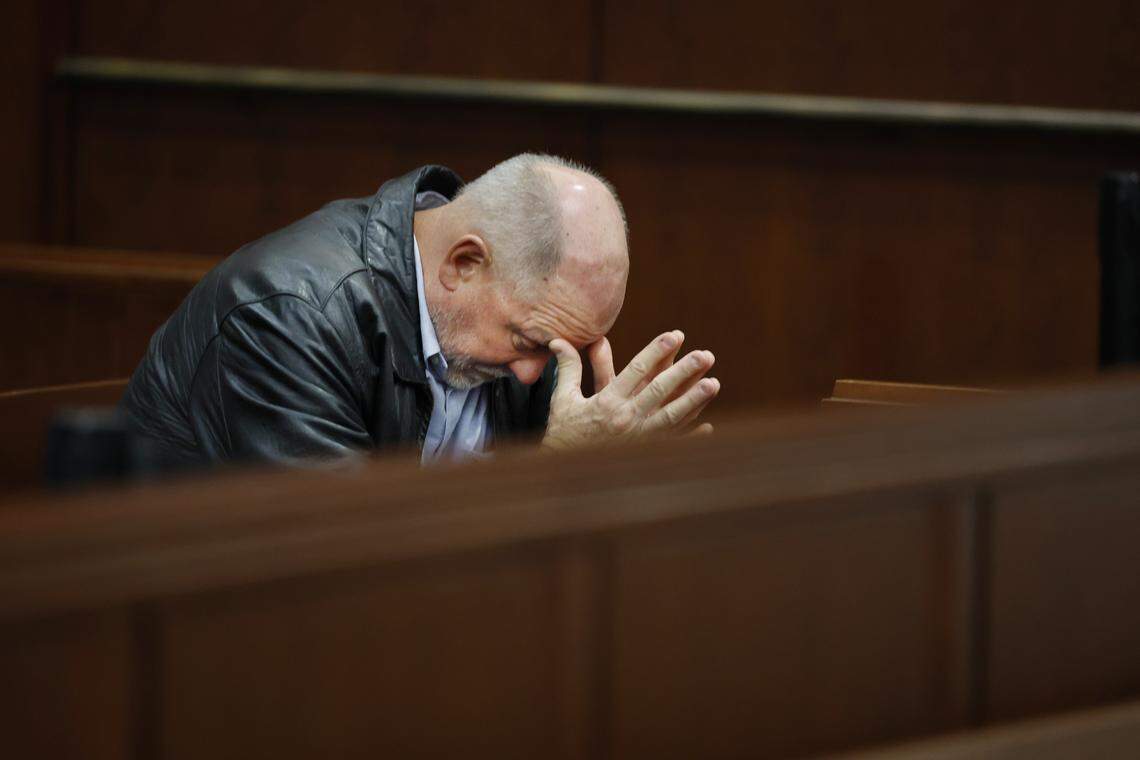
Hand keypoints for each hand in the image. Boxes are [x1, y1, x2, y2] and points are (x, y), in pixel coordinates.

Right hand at [541, 330, 719, 450]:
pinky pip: (671, 444)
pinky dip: (690, 437)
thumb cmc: (564, 432)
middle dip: (684, 372)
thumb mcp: (564, 399)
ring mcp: (638, 439)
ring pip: (672, 417)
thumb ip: (568, 368)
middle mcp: (626, 420)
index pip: (635, 371)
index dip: (656, 351)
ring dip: (694, 400)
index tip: (675, 336)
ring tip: (714, 384)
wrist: (565, 473)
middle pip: (659, 391)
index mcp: (607, 403)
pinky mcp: (644, 455)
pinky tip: (708, 427)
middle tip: (705, 355)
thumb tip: (558, 340)